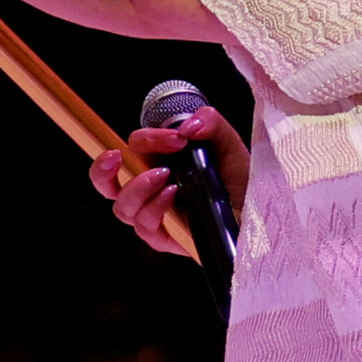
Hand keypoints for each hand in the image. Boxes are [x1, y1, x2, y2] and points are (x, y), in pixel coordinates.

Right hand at [88, 105, 248, 258]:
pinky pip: (145, 227)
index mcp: (157, 163)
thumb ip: (210, 123)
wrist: (258, 213)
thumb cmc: (241, 181)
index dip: (146, 140)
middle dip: (102, 169)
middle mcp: (150, 190)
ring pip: (122, 207)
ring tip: (166, 178)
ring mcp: (155, 216)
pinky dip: (156, 209)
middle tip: (116, 156)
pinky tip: (174, 196)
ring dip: (139, 188)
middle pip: (106, 183)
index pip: (132, 149)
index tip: (176, 138)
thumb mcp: (228, 144)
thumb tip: (188, 124)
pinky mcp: (166, 239)